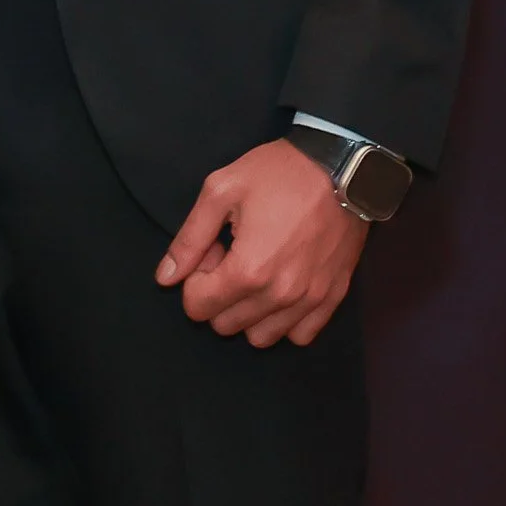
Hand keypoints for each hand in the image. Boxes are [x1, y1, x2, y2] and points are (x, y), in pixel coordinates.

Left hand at [156, 139, 368, 347]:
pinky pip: (298, 336)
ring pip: (260, 337)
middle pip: (226, 325)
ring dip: (248, 312)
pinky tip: (280, 286)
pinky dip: (283, 321)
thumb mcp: (221, 191)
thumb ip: (189, 239)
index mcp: (248, 271)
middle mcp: (279, 296)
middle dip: (218, 294)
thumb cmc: (276, 174)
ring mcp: (309, 302)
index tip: (212, 250)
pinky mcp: (332, 299)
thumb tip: (165, 279)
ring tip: (256, 271)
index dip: (195, 278)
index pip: (198, 307)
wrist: (340, 168)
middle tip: (231, 255)